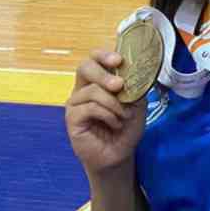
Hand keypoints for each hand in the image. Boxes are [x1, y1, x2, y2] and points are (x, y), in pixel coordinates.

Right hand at [65, 49, 147, 175]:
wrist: (119, 155)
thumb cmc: (126, 129)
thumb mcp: (137, 105)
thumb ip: (135, 87)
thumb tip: (136, 73)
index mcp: (98, 81)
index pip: (94, 59)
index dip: (103, 55)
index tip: (118, 60)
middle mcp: (83, 89)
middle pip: (85, 67)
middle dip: (104, 74)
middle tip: (119, 85)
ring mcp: (76, 103)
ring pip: (91, 91)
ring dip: (113, 104)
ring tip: (124, 117)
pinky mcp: (72, 118)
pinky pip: (89, 108)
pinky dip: (107, 115)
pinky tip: (115, 124)